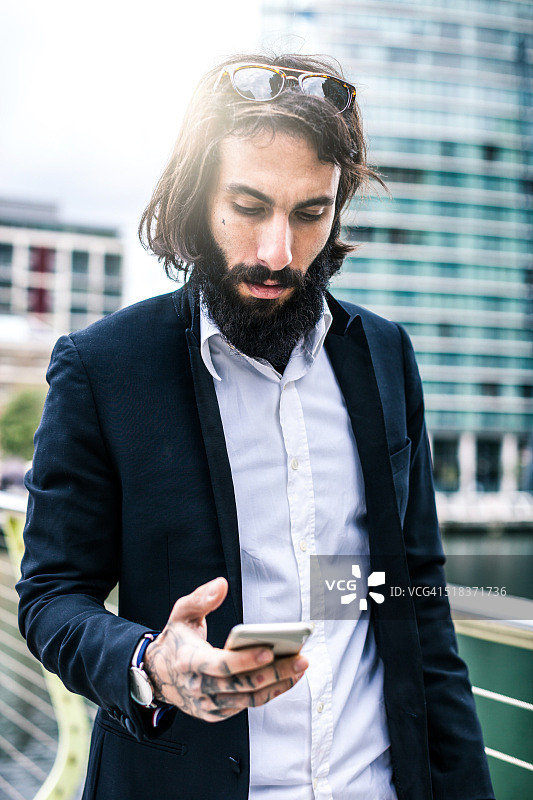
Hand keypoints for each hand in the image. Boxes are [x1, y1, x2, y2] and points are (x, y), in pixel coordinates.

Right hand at [143, 577, 308, 721]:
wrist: (157, 675)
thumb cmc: (175, 640)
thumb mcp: (181, 614)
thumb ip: (201, 598)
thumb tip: (221, 585)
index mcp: (189, 662)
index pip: (222, 665)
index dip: (246, 660)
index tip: (269, 649)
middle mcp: (199, 688)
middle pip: (242, 685)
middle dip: (275, 673)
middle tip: (300, 659)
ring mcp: (208, 704)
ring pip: (249, 699)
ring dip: (278, 685)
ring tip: (300, 668)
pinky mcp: (217, 713)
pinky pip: (247, 705)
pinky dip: (269, 693)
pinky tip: (286, 678)